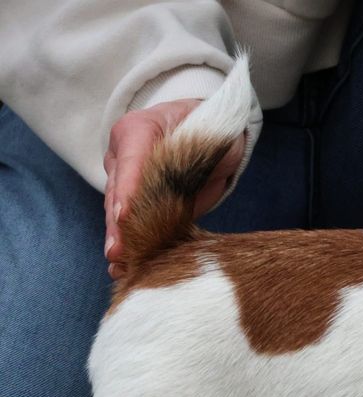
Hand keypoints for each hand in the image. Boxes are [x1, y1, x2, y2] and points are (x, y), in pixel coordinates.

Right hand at [103, 99, 244, 278]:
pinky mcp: (137, 202)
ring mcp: (125, 180)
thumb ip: (196, 155)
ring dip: (119, 238)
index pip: (131, 161)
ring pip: (119, 211)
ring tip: (117, 261)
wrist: (210, 130)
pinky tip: (122, 266)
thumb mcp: (209, 135)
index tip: (124, 215)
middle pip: (119, 192)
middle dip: (118, 224)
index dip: (128, 189)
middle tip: (117, 250)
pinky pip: (129, 224)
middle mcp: (124, 156)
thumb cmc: (210, 128)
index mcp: (138, 130)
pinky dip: (128, 244)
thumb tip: (190, 186)